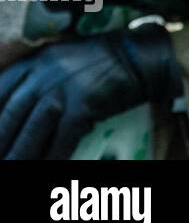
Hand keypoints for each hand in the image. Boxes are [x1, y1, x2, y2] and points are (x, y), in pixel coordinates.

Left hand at [0, 24, 180, 158]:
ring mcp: (64, 89)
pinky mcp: (84, 104)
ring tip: (11, 166)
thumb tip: (20, 107)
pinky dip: (52, 156)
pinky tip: (46, 166)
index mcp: (37, 61)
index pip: (0, 89)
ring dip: (19, 154)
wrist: (141, 56)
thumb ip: (39, 76)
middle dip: (1, 138)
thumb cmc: (103, 60)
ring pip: (32, 130)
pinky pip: (62, 139)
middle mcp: (45, 74)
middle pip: (10, 114)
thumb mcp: (63, 58)